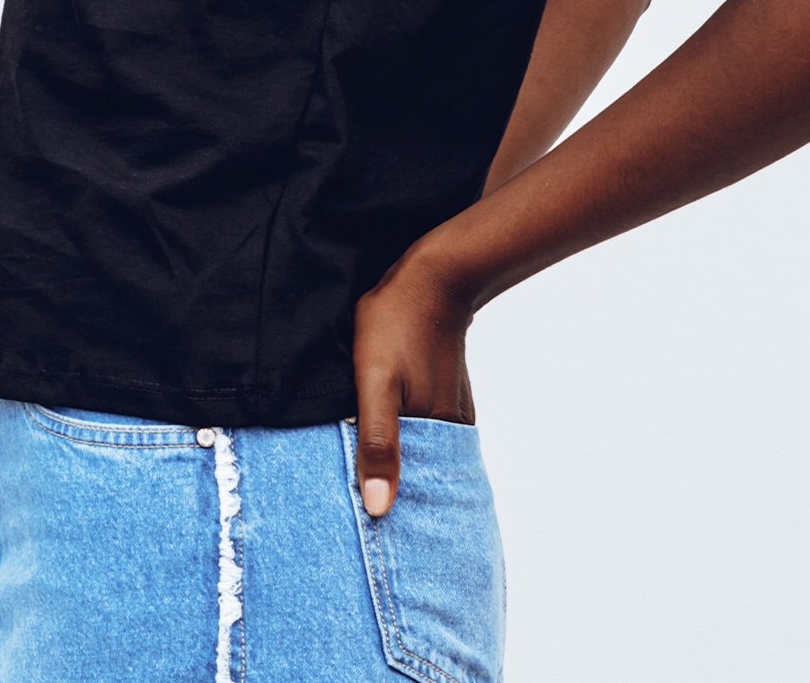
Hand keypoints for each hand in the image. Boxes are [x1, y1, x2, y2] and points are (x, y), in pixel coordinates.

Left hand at [352, 250, 474, 518]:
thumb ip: (377, 442)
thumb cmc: (395, 325)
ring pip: (420, 450)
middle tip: (359, 514)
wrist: (432, 275)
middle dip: (393, 493)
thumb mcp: (375, 381)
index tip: (367, 534)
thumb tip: (379, 508)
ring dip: (397, 465)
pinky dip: (406, 440)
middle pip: (418, 474)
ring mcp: (450, 408)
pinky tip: (386, 441)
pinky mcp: (445, 391)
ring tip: (366, 482)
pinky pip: (424, 428)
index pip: (413, 492)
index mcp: (434, 432)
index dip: (390, 511)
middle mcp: (449, 427)